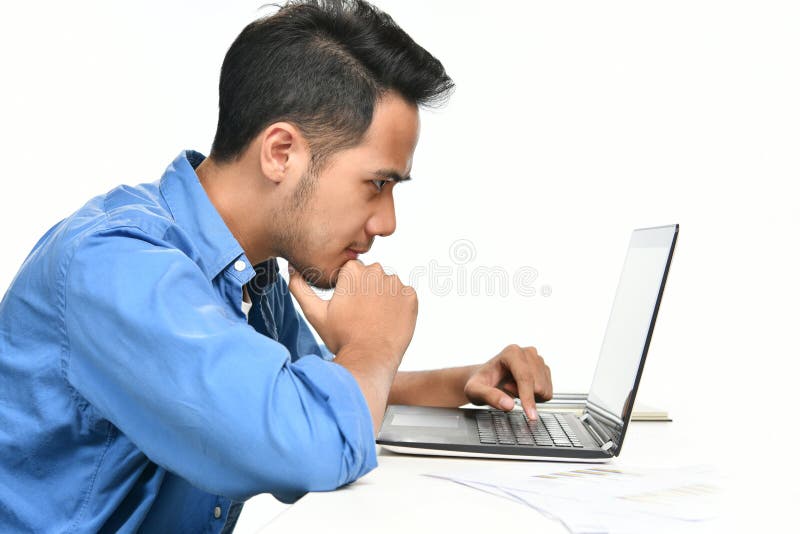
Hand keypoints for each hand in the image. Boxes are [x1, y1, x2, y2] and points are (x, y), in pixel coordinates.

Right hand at [288, 260, 417, 361]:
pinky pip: (404, 296)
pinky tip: (388, 321)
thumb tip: (291, 269)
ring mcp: (397, 284)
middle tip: (360, 315)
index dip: (347, 289)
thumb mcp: (314, 313)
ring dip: (382, 298)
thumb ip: (300, 288)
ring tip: (374, 320)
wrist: (369, 359)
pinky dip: (398, 306)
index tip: (347, 306)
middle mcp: (377, 271)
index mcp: (354, 271)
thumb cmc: (341, 337)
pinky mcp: (411, 297)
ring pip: (387, 286)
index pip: (351, 271)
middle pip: (370, 276)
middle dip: (365, 291)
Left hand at [464, 344, 552, 419]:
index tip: (530, 415)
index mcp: (511, 353)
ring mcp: (538, 360)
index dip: (528, 398)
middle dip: (523, 395)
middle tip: (506, 389)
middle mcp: (527, 353)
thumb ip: (489, 396)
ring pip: (544, 390)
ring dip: (530, 396)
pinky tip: (521, 388)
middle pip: (537, 385)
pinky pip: (548, 392)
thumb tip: (508, 405)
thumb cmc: (480, 382)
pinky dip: (535, 396)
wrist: (486, 378)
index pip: (525, 377)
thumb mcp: (475, 390)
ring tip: (512, 388)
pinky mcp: (544, 369)